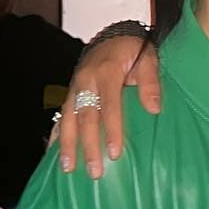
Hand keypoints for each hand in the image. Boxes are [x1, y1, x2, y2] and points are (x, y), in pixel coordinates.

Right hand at [58, 36, 161, 178]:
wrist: (113, 37)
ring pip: (68, 119)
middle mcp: (86, 81)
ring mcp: (75, 87)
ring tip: (68, 168)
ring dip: (68, 145)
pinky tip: (54, 153)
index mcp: (106, 72)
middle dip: (89, 146)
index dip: (111, 130)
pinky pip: (62, 116)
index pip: (109, 106)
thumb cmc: (133, 50)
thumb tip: (154, 108)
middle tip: (95, 171)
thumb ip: (150, 82)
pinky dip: (57, 135)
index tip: (114, 153)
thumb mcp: (148, 58)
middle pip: (86, 118)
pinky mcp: (71, 93)